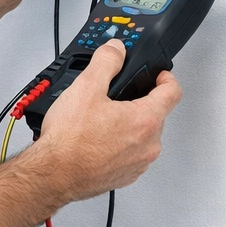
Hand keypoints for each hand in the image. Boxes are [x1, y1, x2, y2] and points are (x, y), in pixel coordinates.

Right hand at [38, 40, 182, 201]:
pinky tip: (98, 138)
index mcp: (146, 121)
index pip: (173, 92)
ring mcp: (138, 164)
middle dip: (140, 101)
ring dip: (129, 124)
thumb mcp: (86, 86)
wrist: (53, 175)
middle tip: (117, 96)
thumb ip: (107, 61)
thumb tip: (116, 50)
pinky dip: (120, 143)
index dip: (166, 77)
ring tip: (103, 119)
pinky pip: (131, 153)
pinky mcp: (125, 176)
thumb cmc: (69, 140)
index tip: (158, 75)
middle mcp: (148, 145)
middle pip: (156, 113)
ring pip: (143, 134)